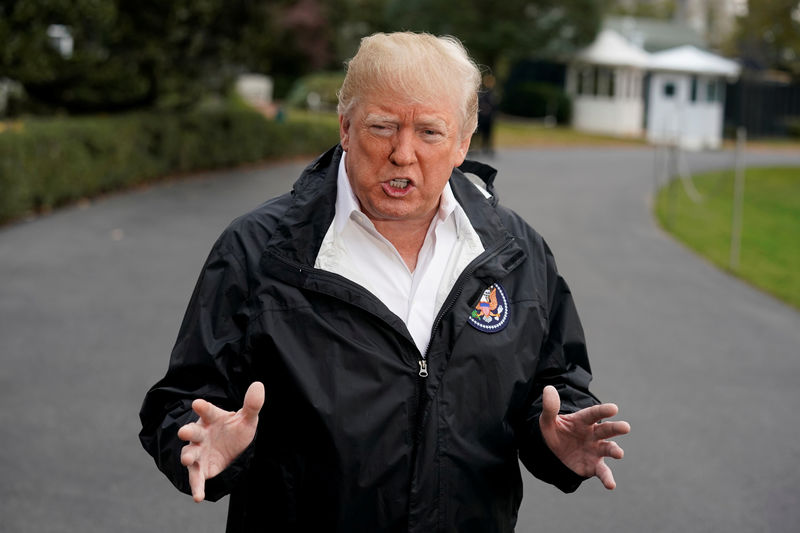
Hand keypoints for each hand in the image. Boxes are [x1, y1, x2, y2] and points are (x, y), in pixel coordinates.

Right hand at [177, 381, 264, 501]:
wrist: (234, 450)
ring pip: (190, 453)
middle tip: (183, 432)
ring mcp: (198, 451)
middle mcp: (201, 434)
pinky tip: (198, 497)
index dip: (203, 407)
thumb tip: (259, 385)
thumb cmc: (236, 430)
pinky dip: (197, 486)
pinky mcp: (200, 468)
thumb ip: (252, 405)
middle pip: (192, 431)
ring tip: (187, 459)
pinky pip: (196, 477)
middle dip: (187, 431)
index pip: (207, 410)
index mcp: (211, 418)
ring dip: (187, 456)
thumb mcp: (247, 419)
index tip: (197, 403)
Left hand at [540, 385, 629, 489]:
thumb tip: (548, 388)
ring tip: (619, 454)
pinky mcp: (594, 466)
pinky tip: (611, 485)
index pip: (593, 414)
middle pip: (606, 429)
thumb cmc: (554, 433)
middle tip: (626, 427)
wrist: (553, 453)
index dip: (603, 411)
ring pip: (608, 449)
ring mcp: (596, 450)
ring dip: (615, 451)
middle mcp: (593, 434)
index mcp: (583, 421)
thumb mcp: (547, 421)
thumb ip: (550, 408)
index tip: (614, 408)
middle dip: (616, 428)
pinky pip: (602, 472)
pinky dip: (607, 478)